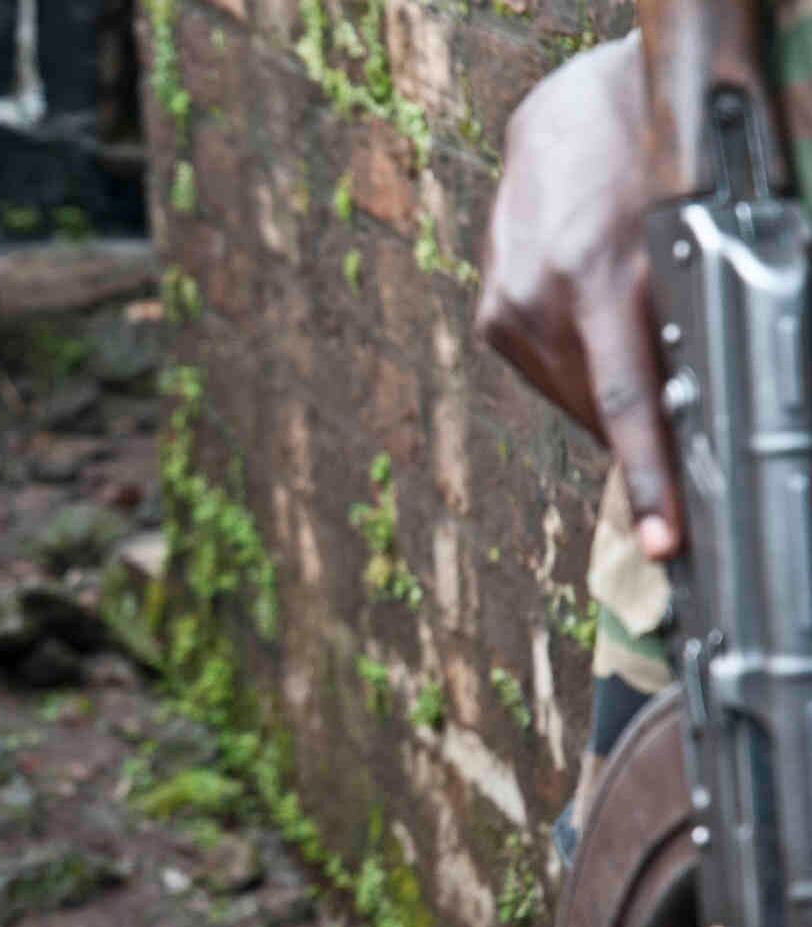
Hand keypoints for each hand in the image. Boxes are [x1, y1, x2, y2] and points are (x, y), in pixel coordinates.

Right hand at [476, 32, 681, 559]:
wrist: (569, 111)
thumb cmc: (648, 152)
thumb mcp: (691, 223)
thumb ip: (694, 308)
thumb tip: (710, 394)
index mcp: (596, 274)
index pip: (626, 402)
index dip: (649, 477)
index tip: (663, 539)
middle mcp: (540, 298)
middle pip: (602, 414)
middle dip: (648, 445)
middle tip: (687, 475)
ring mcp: (508, 310)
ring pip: (575, 404)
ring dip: (616, 413)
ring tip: (650, 389)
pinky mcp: (492, 318)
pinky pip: (550, 381)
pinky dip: (586, 384)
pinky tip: (608, 352)